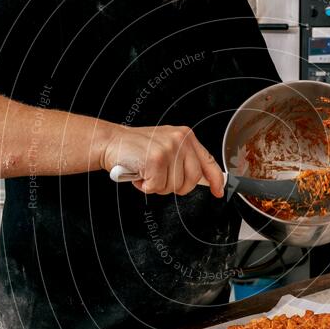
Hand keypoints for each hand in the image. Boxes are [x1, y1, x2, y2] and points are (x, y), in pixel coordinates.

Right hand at [100, 125, 224, 197]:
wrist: (111, 142)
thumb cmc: (136, 148)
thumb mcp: (166, 146)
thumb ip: (184, 159)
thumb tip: (202, 179)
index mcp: (186, 136)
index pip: (208, 161)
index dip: (216, 180)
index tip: (218, 191)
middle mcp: (180, 140)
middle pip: (192, 180)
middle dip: (176, 187)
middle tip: (160, 178)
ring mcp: (169, 149)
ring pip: (173, 186)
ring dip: (157, 186)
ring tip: (147, 172)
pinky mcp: (156, 159)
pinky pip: (157, 187)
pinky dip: (146, 186)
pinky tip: (140, 174)